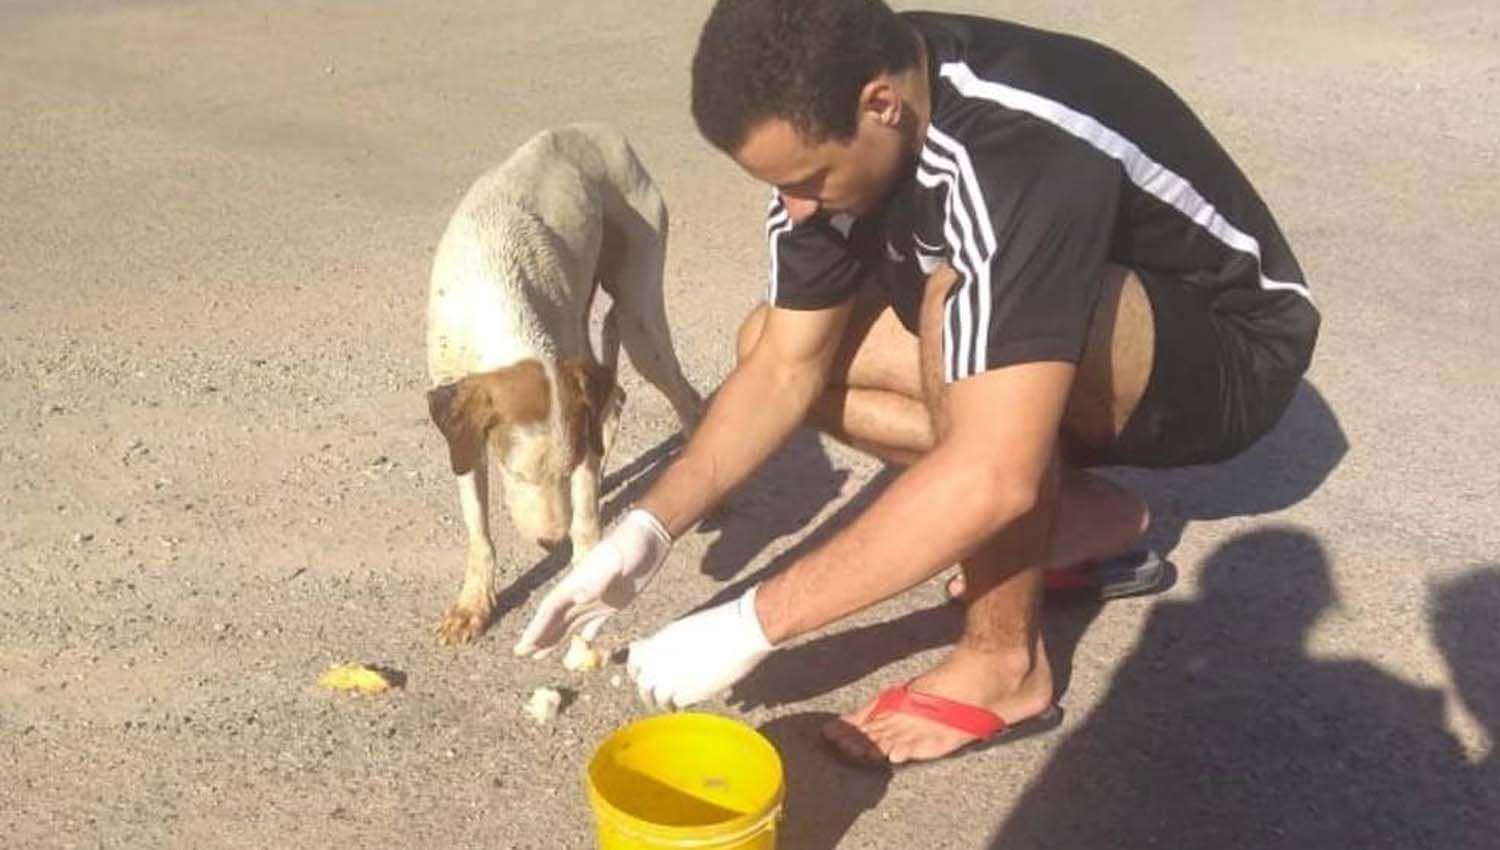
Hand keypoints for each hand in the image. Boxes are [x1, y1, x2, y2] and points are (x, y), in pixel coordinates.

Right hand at [513, 508, 671, 657]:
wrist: (651, 538)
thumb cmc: (632, 545)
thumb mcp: (616, 560)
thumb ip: (599, 580)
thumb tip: (578, 598)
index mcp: (577, 581)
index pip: (551, 609)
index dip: (537, 628)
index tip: (524, 645)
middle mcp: (582, 592)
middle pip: (555, 618)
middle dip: (539, 636)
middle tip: (522, 654)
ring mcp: (596, 598)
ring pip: (570, 623)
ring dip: (555, 639)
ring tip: (539, 655)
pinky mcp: (613, 604)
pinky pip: (593, 624)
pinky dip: (584, 635)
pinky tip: (579, 644)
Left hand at [627, 586, 773, 709]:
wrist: (738, 632)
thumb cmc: (715, 625)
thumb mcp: (680, 629)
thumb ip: (660, 643)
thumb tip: (642, 649)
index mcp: (655, 644)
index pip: (634, 664)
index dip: (636, 672)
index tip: (640, 677)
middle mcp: (657, 664)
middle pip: (643, 687)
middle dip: (648, 694)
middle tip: (655, 698)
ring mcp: (671, 680)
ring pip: (659, 699)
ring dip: (665, 702)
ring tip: (672, 704)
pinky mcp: (688, 693)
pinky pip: (679, 702)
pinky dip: (682, 701)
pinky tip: (690, 697)